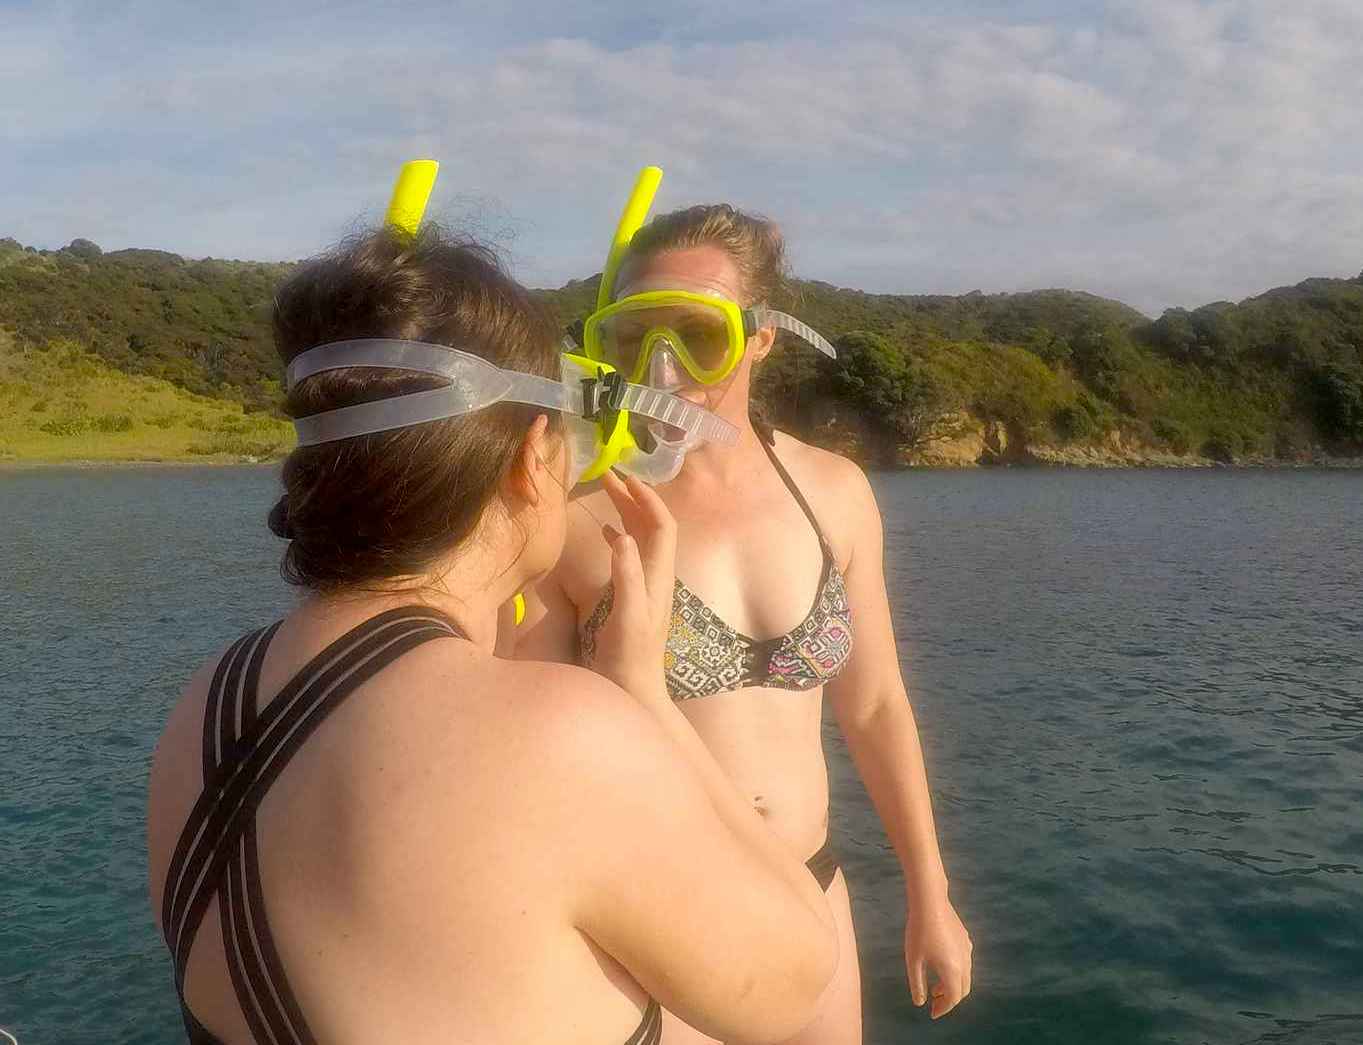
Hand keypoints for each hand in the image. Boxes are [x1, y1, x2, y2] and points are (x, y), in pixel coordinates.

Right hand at [587, 471, 676, 700]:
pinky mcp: (634, 595)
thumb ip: (626, 577)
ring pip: (640, 537)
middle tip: (607, 475)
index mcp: (658, 576)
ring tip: (604, 492)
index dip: (648, 499)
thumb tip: (621, 535)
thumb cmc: (629, 657)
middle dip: (633, 498)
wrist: (633, 690)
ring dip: (626, 512)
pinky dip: (619, 535)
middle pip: (651, 526)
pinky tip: (606, 531)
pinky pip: (630, 554)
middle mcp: (656, 576)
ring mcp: (646, 585)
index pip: (662, 525)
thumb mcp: (627, 617)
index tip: (626, 478)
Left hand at [905, 896, 971, 1018]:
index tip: (932, 1013)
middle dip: (949, 999)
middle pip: (963, 990)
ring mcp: (967, 949)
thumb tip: (920, 1002)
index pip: (953, 998)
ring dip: (952, 985)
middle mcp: (965, 962)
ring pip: (965, 976)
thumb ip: (917, 984)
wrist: (930, 902)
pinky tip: (940, 966)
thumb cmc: (918, 931)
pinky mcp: (965, 939)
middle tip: (934, 1003)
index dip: (943, 1008)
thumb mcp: (913, 961)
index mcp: (952, 970)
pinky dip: (955, 972)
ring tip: (934, 987)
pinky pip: (964, 962)